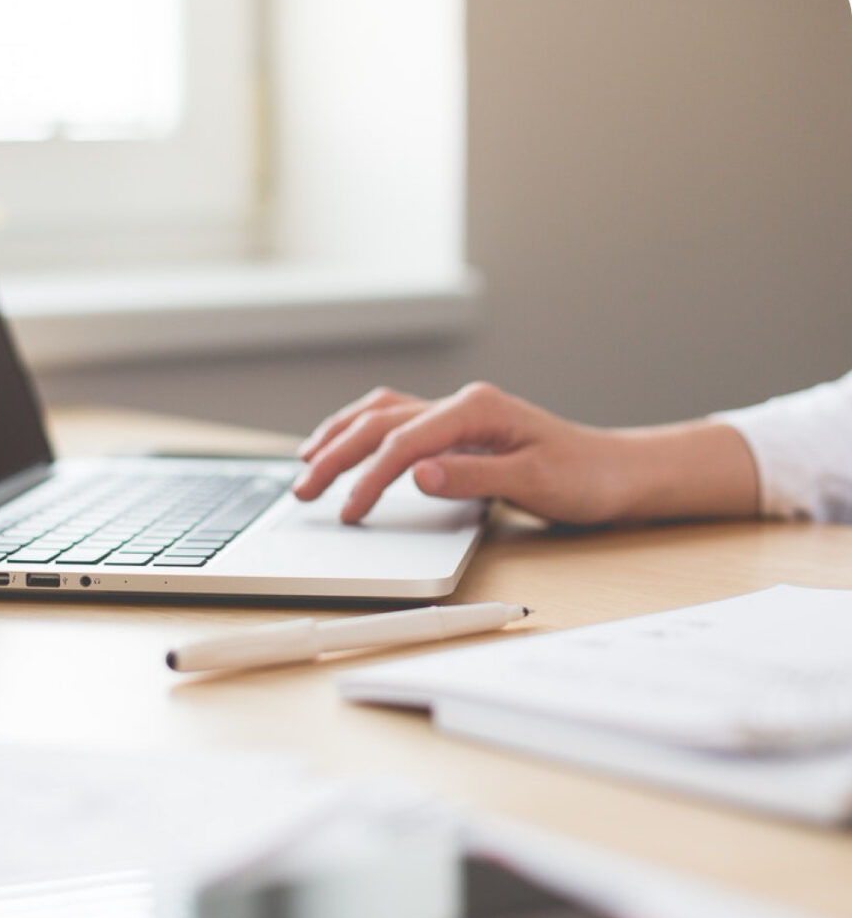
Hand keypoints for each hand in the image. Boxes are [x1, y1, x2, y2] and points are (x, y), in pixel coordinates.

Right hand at [292, 383, 634, 523]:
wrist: (615, 472)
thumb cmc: (582, 477)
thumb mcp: (533, 481)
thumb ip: (472, 477)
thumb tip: (416, 474)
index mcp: (477, 409)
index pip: (404, 442)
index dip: (369, 478)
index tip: (348, 513)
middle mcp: (462, 404)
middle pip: (380, 423)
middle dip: (335, 454)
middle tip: (302, 490)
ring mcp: (458, 414)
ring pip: (381, 414)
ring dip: (340, 436)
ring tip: (306, 461)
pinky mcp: (458, 430)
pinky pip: (397, 421)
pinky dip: (364, 432)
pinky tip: (347, 444)